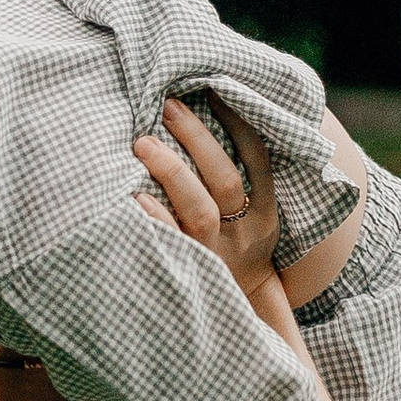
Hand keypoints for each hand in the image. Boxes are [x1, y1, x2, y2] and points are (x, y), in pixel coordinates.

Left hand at [132, 97, 280, 298]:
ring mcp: (216, 252)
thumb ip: (241, 177)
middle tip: (166, 105)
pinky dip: (155, 219)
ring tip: (142, 142)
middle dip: (196, 139)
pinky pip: (172, 242)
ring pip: (199, 209)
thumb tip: (212, 115)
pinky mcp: (190, 270)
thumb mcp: (256, 217)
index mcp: (266, 212)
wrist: (241, 309)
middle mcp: (243, 230)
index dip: (239, 124)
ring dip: (171, 171)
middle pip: (224, 179)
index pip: (258, 159)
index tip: (214, 90)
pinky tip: (134, 196)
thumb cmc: (239, 249)